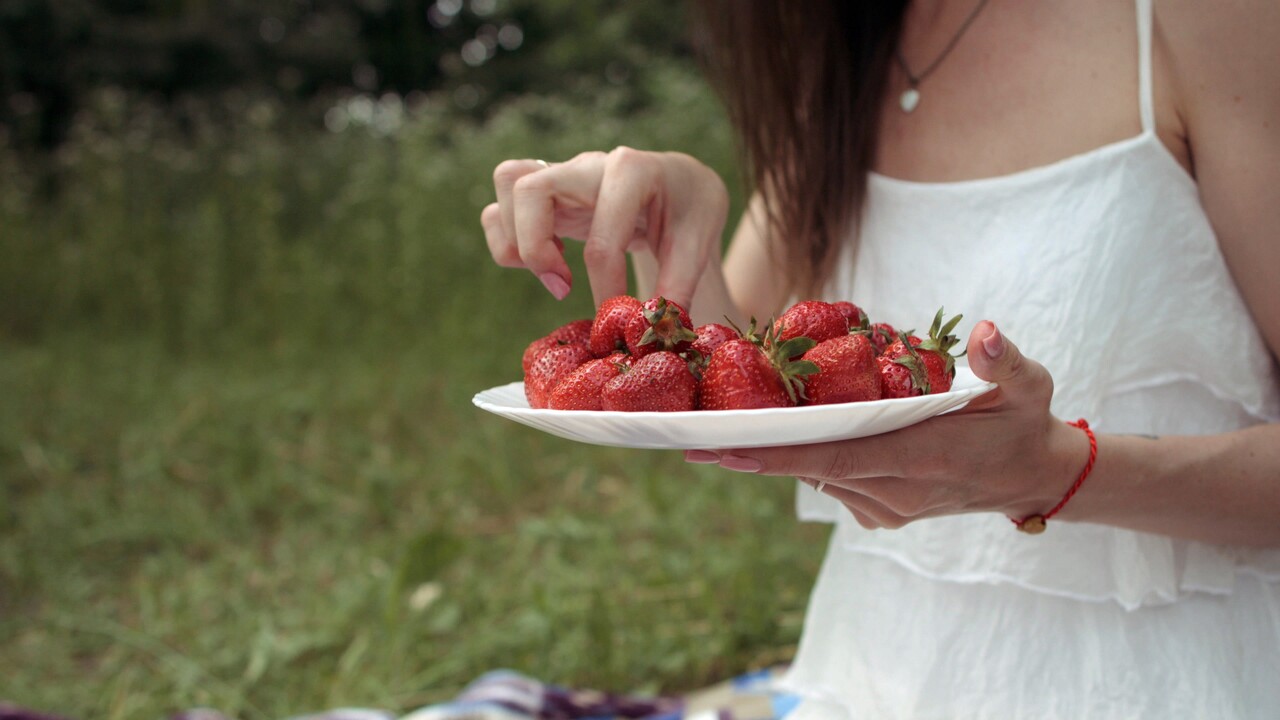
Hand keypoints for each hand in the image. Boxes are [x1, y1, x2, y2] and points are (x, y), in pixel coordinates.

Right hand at [480, 148, 729, 308]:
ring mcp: (563, 174)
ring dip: (516, 239)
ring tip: (554, 274)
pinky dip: (508, 238)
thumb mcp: (699, 241)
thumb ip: (679, 285)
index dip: (605, 285)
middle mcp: (590, 165)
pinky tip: (549, 261)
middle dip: (535, 248)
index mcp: (634, 170)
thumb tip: (650, 329)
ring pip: (508, 184)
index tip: (614, 317)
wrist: (681, 183)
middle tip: (562, 288)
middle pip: (530, 189)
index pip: (602, 234)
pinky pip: (501, 204)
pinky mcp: (547, 193)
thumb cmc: (690, 209)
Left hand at [685, 321, 1089, 528]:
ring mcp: (886, 508)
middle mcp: (896, 492)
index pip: (834, 457)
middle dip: (754, 451)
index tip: (725, 448)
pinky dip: (806, 456)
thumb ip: (1006, 361)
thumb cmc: (1024, 420)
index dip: (777, 455)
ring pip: (815, 474)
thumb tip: (988, 334)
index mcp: (921, 459)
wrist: (1032, 476)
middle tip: (695, 433)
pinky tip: (785, 432)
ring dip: (778, 451)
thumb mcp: (1028, 385)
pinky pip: (830, 479)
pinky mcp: (880, 512)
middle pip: (810, 467)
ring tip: (730, 420)